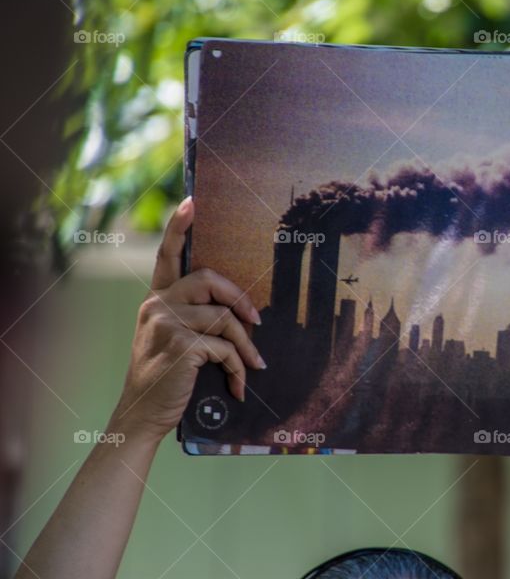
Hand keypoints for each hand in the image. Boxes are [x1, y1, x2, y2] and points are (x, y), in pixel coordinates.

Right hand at [109, 197, 265, 443]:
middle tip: (257, 321)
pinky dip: (238, 367)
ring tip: (254, 365)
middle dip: (241, 298)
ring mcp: (167, 324)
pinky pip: (225, 348)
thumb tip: (237, 312)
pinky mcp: (181, 345)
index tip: (193, 201)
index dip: (179, 227)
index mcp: (156, 300)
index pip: (167, 256)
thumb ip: (192, 318)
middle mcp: (157, 305)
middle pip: (211, 279)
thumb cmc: (165, 379)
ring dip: (245, 347)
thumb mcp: (171, 340)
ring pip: (225, 319)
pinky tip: (238, 386)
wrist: (143, 416)